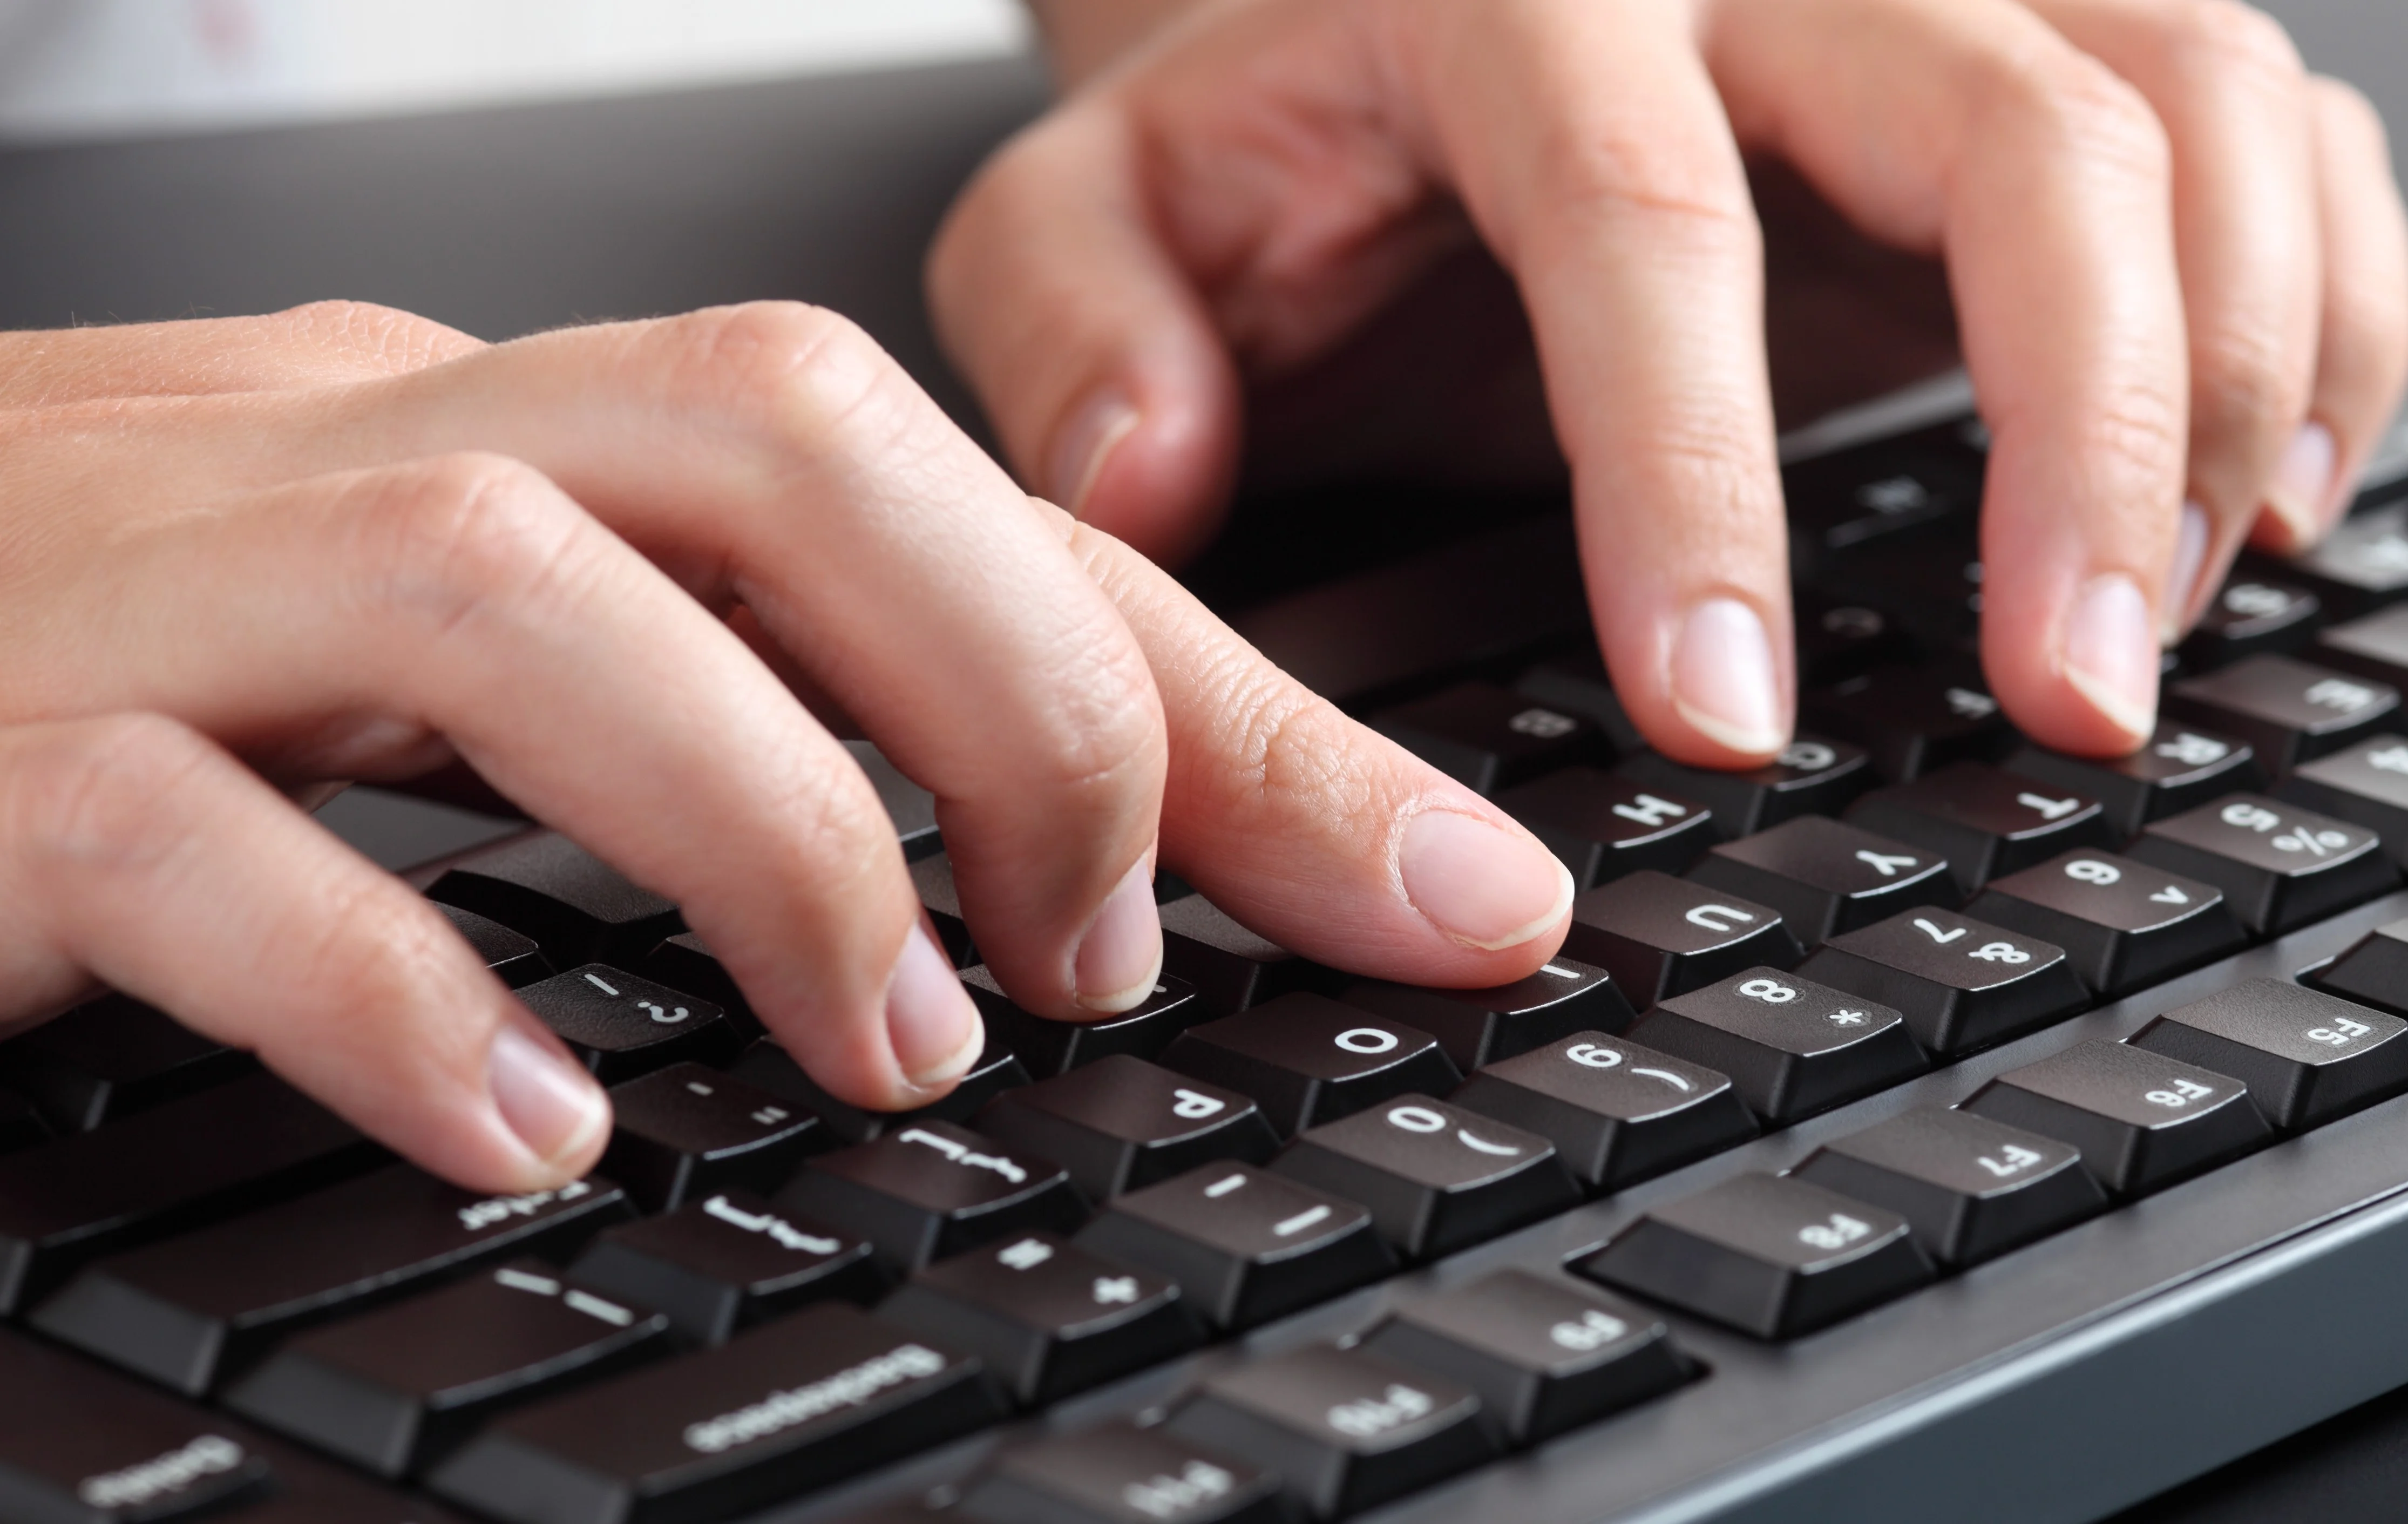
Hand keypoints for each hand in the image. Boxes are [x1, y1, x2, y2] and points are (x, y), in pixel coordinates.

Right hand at [0, 300, 1572, 1191]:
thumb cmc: (76, 684)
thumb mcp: (453, 700)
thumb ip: (732, 740)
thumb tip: (1059, 875)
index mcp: (507, 442)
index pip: (933, 494)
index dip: (1206, 685)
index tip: (1428, 882)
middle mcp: (359, 456)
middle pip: (767, 426)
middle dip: (1008, 682)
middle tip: (1100, 939)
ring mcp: (151, 594)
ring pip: (515, 591)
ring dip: (770, 827)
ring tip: (901, 1039)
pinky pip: (187, 837)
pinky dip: (395, 985)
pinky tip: (540, 1123)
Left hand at [934, 0, 2407, 757]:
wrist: (1389, 30)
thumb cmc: (1269, 146)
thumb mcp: (1093, 216)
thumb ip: (1081, 328)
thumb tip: (1152, 472)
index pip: (1648, 225)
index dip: (1700, 482)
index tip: (1723, 717)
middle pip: (2026, 133)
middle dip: (2089, 432)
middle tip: (2073, 699)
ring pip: (2201, 105)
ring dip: (2237, 373)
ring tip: (2166, 618)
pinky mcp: (2058, 61)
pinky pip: (2279, 130)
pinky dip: (2327, 307)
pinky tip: (2283, 486)